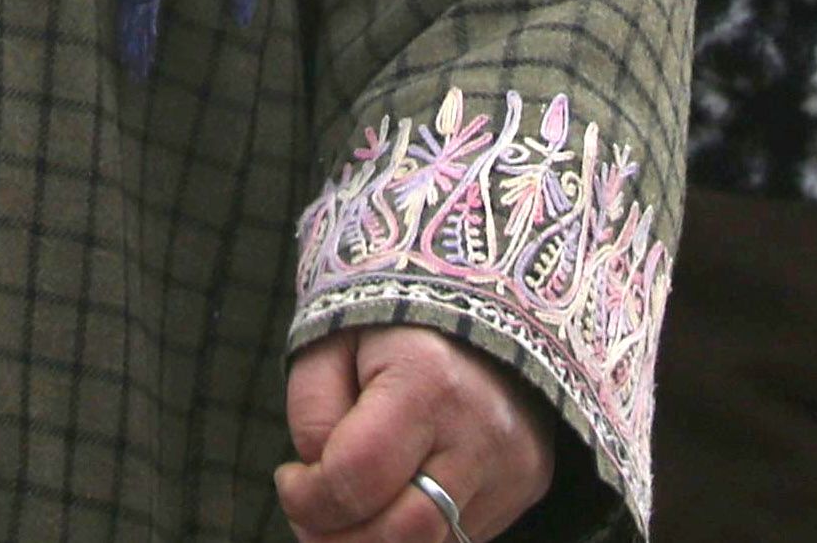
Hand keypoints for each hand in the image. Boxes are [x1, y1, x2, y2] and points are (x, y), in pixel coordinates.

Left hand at [278, 325, 556, 541]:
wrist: (480, 298)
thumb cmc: (391, 321)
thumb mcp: (331, 342)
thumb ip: (313, 414)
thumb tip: (319, 484)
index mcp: (427, 380)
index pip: (358, 476)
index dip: (308, 496)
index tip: (289, 478)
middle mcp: (481, 431)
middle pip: (404, 534)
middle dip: (339, 540)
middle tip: (310, 516)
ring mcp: (512, 464)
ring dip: (376, 541)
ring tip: (346, 512)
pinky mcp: (527, 483)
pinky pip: (460, 534)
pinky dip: (416, 530)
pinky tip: (394, 499)